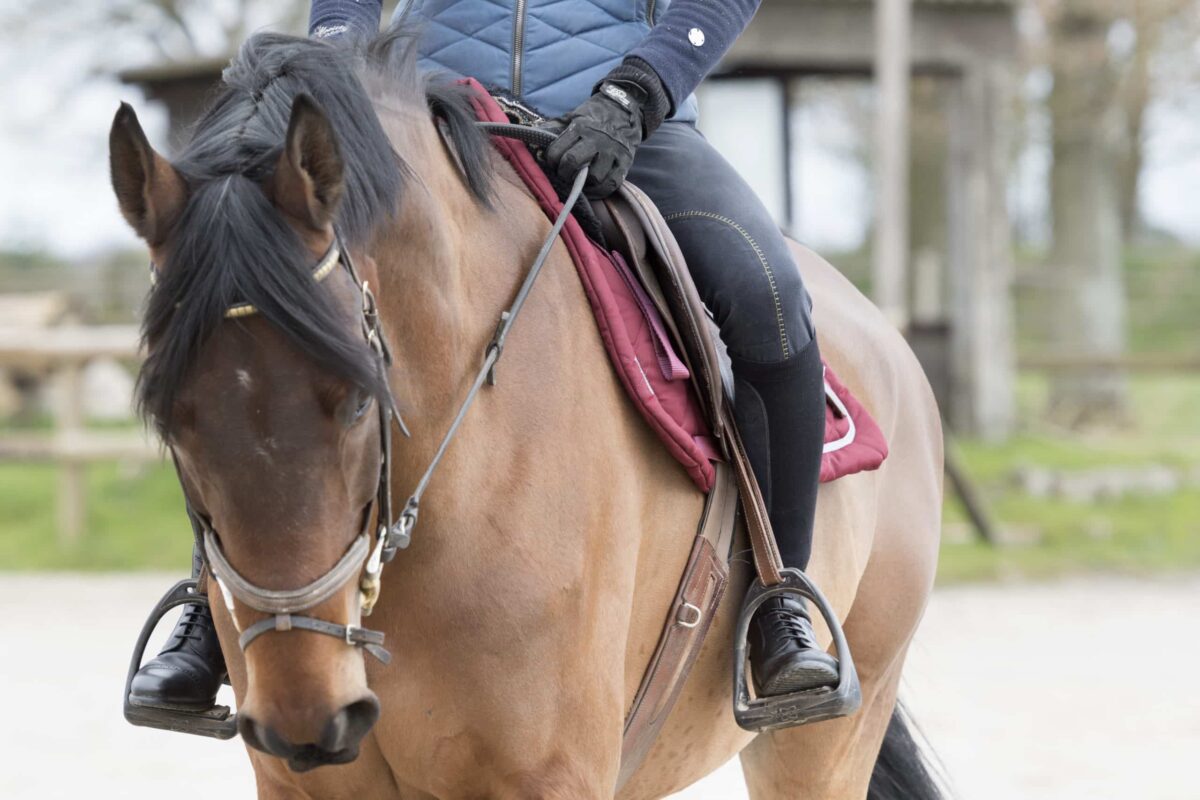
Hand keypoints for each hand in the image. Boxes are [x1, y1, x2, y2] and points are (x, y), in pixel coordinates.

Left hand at [543, 59, 669, 198]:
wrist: (625, 109)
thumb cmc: (594, 117)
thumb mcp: (572, 117)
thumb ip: (553, 128)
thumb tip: (531, 135)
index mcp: (580, 128)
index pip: (557, 151)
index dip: (551, 162)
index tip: (553, 164)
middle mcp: (596, 140)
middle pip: (573, 162)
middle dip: (564, 173)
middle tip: (565, 174)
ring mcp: (613, 152)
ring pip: (593, 177)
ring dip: (584, 184)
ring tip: (580, 180)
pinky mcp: (625, 162)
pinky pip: (610, 184)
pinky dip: (599, 191)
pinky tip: (592, 188)